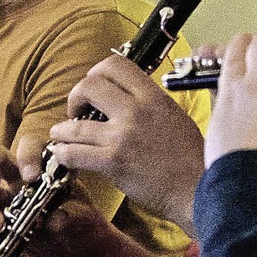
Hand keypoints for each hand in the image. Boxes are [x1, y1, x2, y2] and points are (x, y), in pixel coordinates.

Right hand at [0, 137, 111, 256]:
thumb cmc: (81, 218)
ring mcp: (5, 196)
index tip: (31, 176)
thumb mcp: (81, 215)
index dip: (27, 155)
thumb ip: (71, 214)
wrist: (78, 244)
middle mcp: (19, 175)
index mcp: (43, 164)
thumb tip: (58, 218)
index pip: (30, 144)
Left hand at [48, 54, 203, 230]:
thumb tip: (130, 96)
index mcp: (153, 97)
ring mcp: (123, 136)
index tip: (93, 85)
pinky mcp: (113, 162)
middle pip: (89, 86)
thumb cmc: (190, 159)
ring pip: (76, 124)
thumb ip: (151, 104)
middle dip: (75, 96)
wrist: (196, 191)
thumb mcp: (176, 117)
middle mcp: (136, 111)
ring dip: (62, 129)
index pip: (116, 65)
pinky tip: (61, 154)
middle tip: (76, 110)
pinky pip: (75, 153)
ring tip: (59, 133)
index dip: (96, 72)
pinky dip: (62, 153)